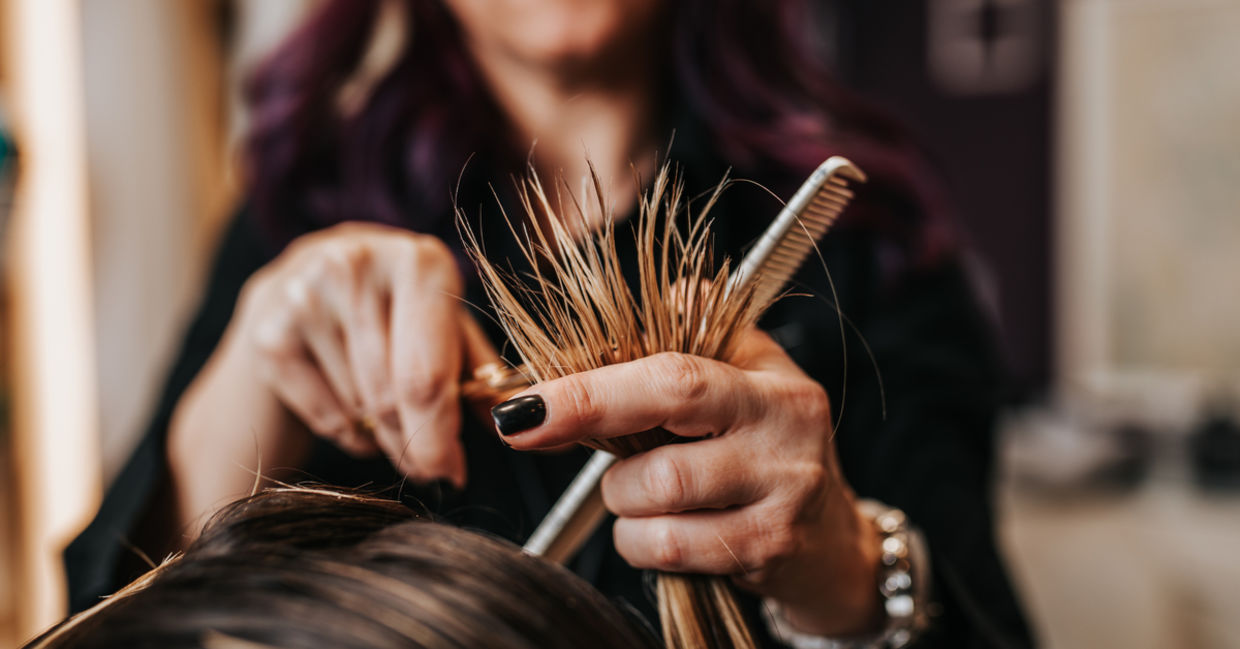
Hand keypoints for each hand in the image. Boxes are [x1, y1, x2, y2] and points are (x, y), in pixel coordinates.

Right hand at [233, 222, 495, 485]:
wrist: (295, 290)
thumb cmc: (392, 313)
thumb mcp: (442, 326)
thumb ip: (478, 371)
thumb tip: (520, 421)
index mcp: (419, 261)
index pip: (427, 372)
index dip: (441, 433)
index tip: (451, 472)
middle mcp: (358, 266)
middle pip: (391, 396)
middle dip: (417, 444)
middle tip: (430, 468)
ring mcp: (305, 296)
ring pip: (361, 410)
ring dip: (386, 439)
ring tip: (392, 426)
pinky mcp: (268, 332)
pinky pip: (325, 415)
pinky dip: (349, 434)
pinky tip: (356, 417)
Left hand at [496, 328, 882, 635]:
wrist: (833, 546)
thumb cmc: (767, 452)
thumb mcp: (747, 379)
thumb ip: (691, 333)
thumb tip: (614, 311)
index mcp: (770, 382)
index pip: (672, 373)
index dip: (589, 389)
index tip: (523, 406)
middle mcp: (783, 433)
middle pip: (663, 435)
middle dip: (585, 427)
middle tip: (535, 433)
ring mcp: (780, 497)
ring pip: (654, 499)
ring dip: (621, 499)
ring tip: (640, 491)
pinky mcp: (767, 551)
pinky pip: (667, 549)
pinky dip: (640, 541)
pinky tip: (657, 530)